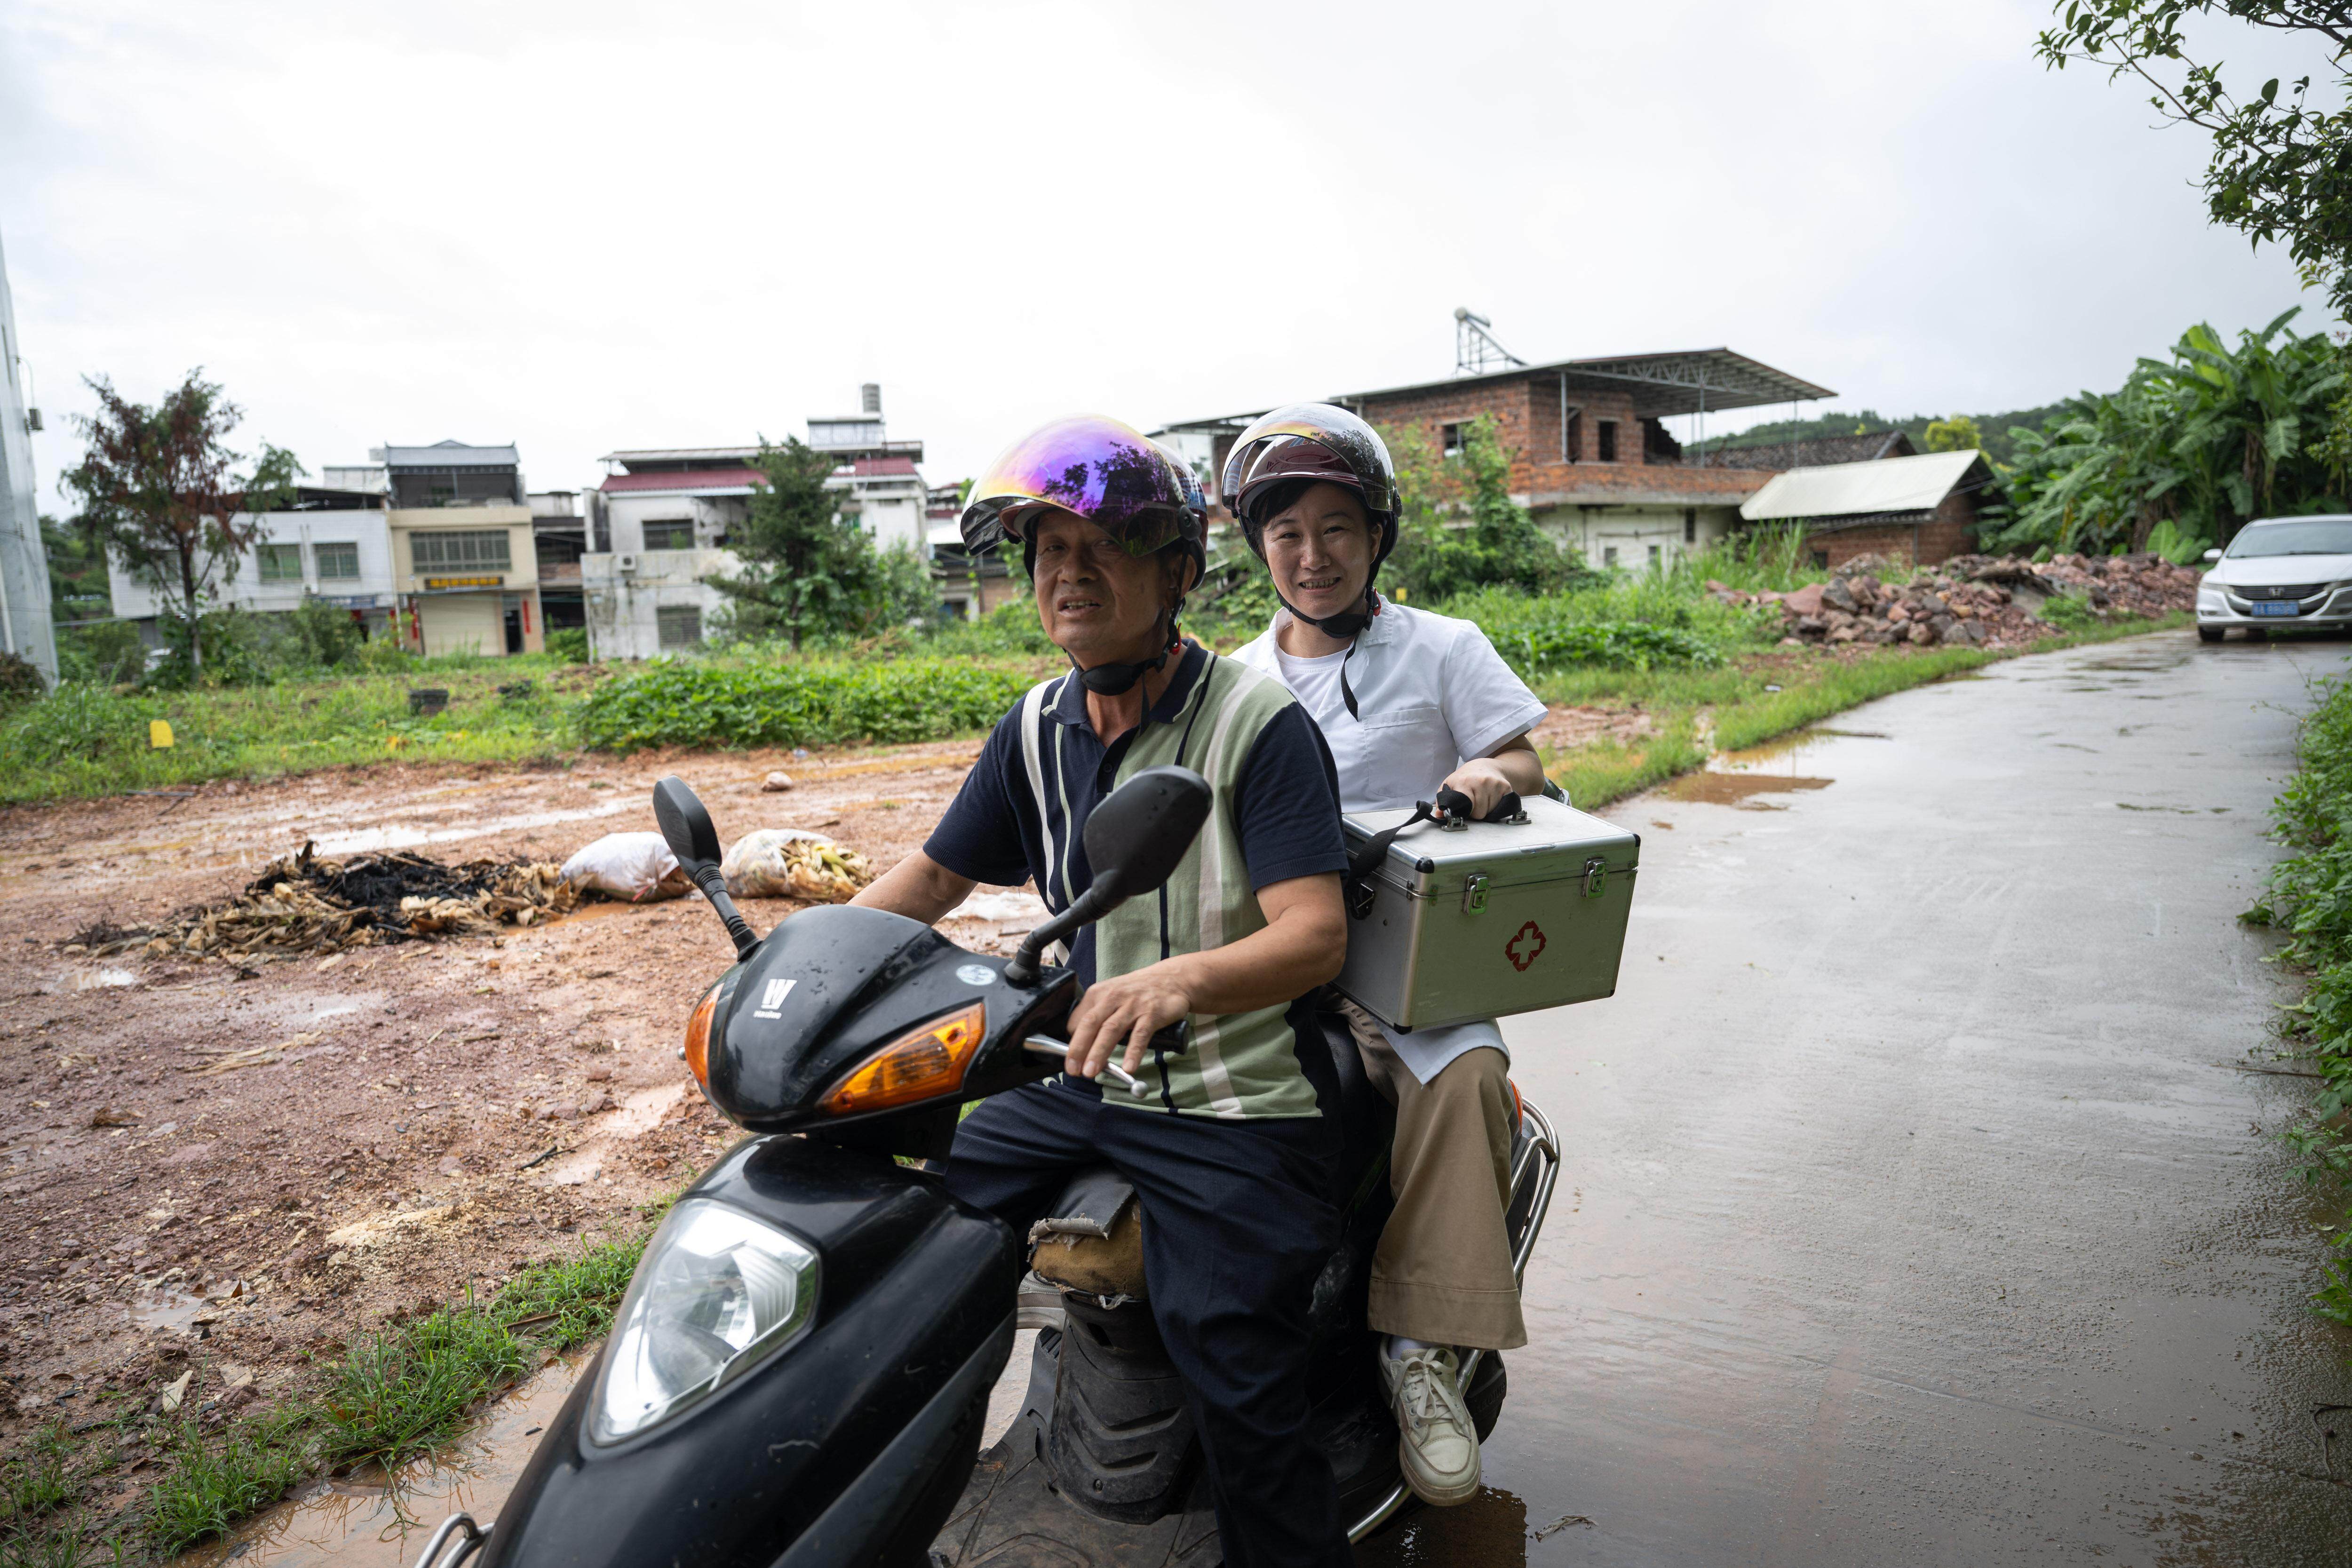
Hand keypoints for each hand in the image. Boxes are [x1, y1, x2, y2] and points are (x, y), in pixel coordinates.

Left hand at [1063, 966, 1193, 1081]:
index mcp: (1098, 994)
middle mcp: (1113, 998)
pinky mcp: (1152, 1013)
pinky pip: (1140, 1035)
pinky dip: (1133, 1051)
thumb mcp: (1111, 996)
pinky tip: (1128, 1067)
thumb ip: (1097, 1015)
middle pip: (1090, 1024)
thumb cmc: (1137, 992)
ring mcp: (1133, 1005)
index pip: (1078, 1020)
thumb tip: (1080, 1045)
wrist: (1172, 978)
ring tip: (1091, 1071)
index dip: (1071, 1043)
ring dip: (1099, 1052)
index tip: (1070, 1062)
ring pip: (1111, 1030)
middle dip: (1079, 1048)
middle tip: (1073, 1069)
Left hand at [1439, 757, 1514, 819]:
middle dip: (1476, 812)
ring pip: (1491, 812)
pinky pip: (1501, 807)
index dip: (1466, 812)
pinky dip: (1496, 806)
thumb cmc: (1465, 777)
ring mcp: (1495, 784)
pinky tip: (1491, 798)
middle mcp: (1481, 781)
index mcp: (1464, 782)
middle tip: (1474, 803)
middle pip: (1480, 814)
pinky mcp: (1506, 787)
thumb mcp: (1450, 784)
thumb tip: (1439, 815)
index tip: (1464, 808)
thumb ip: (1443, 800)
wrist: (1485, 766)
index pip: (1468, 808)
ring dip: (1486, 809)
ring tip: (1482, 799)